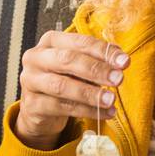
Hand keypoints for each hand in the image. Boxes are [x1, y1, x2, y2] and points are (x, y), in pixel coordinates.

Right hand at [13, 31, 129, 149]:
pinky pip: (61, 107)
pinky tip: (103, 114)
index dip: (103, 51)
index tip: (124, 62)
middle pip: (67, 60)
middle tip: (118, 79)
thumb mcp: (79, 67)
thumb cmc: (63, 80)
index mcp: (51, 41)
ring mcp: (30, 81)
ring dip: (90, 93)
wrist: (40, 109)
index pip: (79, 42)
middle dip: (96, 70)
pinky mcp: (31, 104)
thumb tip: (121, 60)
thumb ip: (97, 61)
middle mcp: (36, 57)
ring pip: (62, 86)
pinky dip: (86, 111)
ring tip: (111, 100)